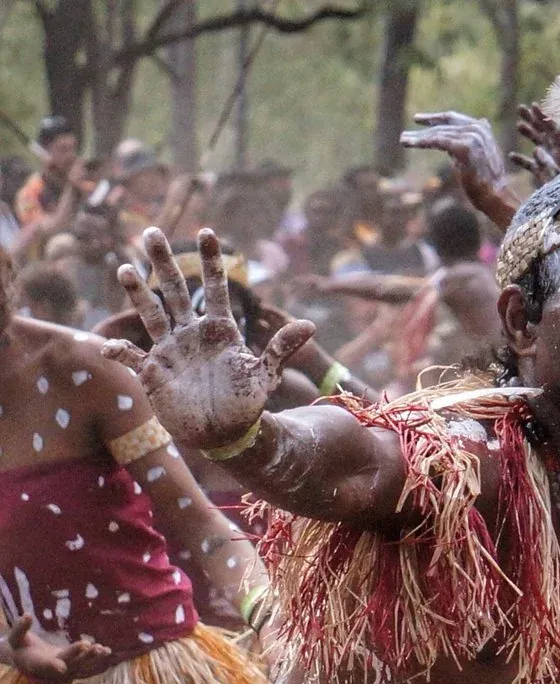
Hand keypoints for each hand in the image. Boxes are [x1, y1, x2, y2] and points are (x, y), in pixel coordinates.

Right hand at [3, 616, 110, 683]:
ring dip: (95, 660)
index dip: (53, 666)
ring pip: (82, 669)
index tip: (61, 667)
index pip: (45, 665)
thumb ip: (20, 628)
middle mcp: (53, 672)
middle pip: (69, 665)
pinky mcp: (75, 671)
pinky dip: (100, 663)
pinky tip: (110, 654)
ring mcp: (66, 673)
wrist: (28, 663)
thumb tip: (26, 614)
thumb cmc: (20, 647)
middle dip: (81, 657)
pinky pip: (89, 669)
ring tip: (105, 650)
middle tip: (91, 646)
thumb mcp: (15, 638)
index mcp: (36, 664)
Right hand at [102, 229, 313, 450]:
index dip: (212, 262)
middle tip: (153, 232)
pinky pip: (133, 357)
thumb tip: (310, 324)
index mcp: (220, 331)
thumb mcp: (265, 375)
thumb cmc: (246, 405)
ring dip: (138, 293)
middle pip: (176, 291)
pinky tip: (108, 347)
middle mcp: (192, 335)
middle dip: (165, 263)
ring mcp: (171, 351)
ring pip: (152, 314)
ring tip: (126, 268)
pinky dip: (120, 352)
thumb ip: (281, 348)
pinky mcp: (154, 373)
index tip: (209, 232)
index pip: (216, 289)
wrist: (227, 435)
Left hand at [402, 111, 518, 229]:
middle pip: (444, 126)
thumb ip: (463, 146)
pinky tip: (410, 143)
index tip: (418, 120)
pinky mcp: (464, 147)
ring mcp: (472, 137)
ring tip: (403, 140)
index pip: (454, 119)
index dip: (435, 119)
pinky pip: (438, 141)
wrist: (496, 197)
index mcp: (483, 129)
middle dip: (423, 130)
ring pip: (438, 134)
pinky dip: (422, 142)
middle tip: (405, 135)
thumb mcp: (475, 159)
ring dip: (418, 138)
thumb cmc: (485, 185)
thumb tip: (446, 143)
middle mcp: (478, 129)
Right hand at [510, 104, 559, 185]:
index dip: (545, 119)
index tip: (535, 107)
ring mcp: (551, 165)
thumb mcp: (558, 180)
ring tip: (518, 125)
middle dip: (534, 120)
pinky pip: (532, 166)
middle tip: (520, 108)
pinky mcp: (544, 176)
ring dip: (529, 135)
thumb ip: (547, 165)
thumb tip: (535, 150)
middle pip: (546, 134)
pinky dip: (523, 161)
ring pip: (539, 145)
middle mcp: (558, 157)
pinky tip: (512, 157)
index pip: (555, 132)